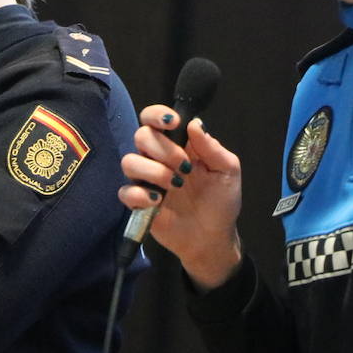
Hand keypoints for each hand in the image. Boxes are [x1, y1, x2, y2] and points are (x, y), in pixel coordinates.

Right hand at [119, 105, 242, 290]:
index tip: (173, 123)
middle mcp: (158, 158)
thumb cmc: (221, 201)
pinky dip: (139, 194)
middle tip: (184, 167)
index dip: (157, 115)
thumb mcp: (227, 171)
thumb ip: (211, 147)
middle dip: (163, 149)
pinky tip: (157, 202)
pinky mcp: (138, 202)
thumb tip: (194, 123)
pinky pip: (125, 191)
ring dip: (152, 171)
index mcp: (178, 145)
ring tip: (175, 185)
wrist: (213, 238)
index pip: (155, 119)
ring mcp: (146, 180)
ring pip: (129, 161)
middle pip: (141, 136)